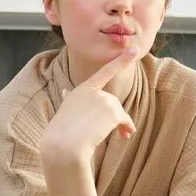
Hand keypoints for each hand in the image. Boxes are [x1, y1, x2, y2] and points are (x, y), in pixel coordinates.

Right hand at [40, 47, 140, 162]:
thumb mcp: (65, 111)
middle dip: (113, 117)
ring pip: (118, 113)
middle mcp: (94, 91)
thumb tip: (65, 90)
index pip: (104, 72)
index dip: (121, 61)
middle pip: (112, 104)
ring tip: (105, 135)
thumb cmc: (62, 133)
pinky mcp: (112, 111)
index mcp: (81, 90)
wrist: (64, 145)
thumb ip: (70, 99)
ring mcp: (103, 99)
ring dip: (119, 125)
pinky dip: (127, 128)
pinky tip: (125, 136)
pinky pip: (125, 120)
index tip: (134, 50)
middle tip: (106, 131)